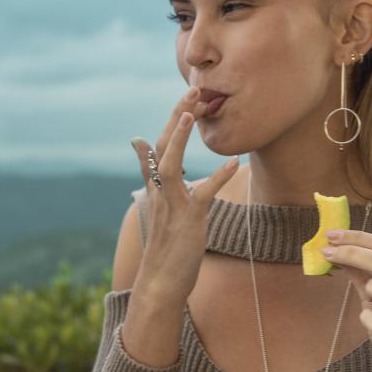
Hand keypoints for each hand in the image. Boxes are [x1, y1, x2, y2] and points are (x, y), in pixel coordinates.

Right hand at [128, 87, 242, 311]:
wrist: (160, 281)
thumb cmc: (165, 244)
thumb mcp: (158, 204)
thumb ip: (150, 173)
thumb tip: (137, 142)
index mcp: (155, 188)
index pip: (158, 147)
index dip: (171, 121)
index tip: (186, 97)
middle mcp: (160, 192)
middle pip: (162, 147)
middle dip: (176, 117)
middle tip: (193, 90)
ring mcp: (173, 205)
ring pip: (171, 164)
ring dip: (179, 137)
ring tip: (191, 112)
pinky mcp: (188, 220)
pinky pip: (202, 194)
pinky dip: (218, 177)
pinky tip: (234, 162)